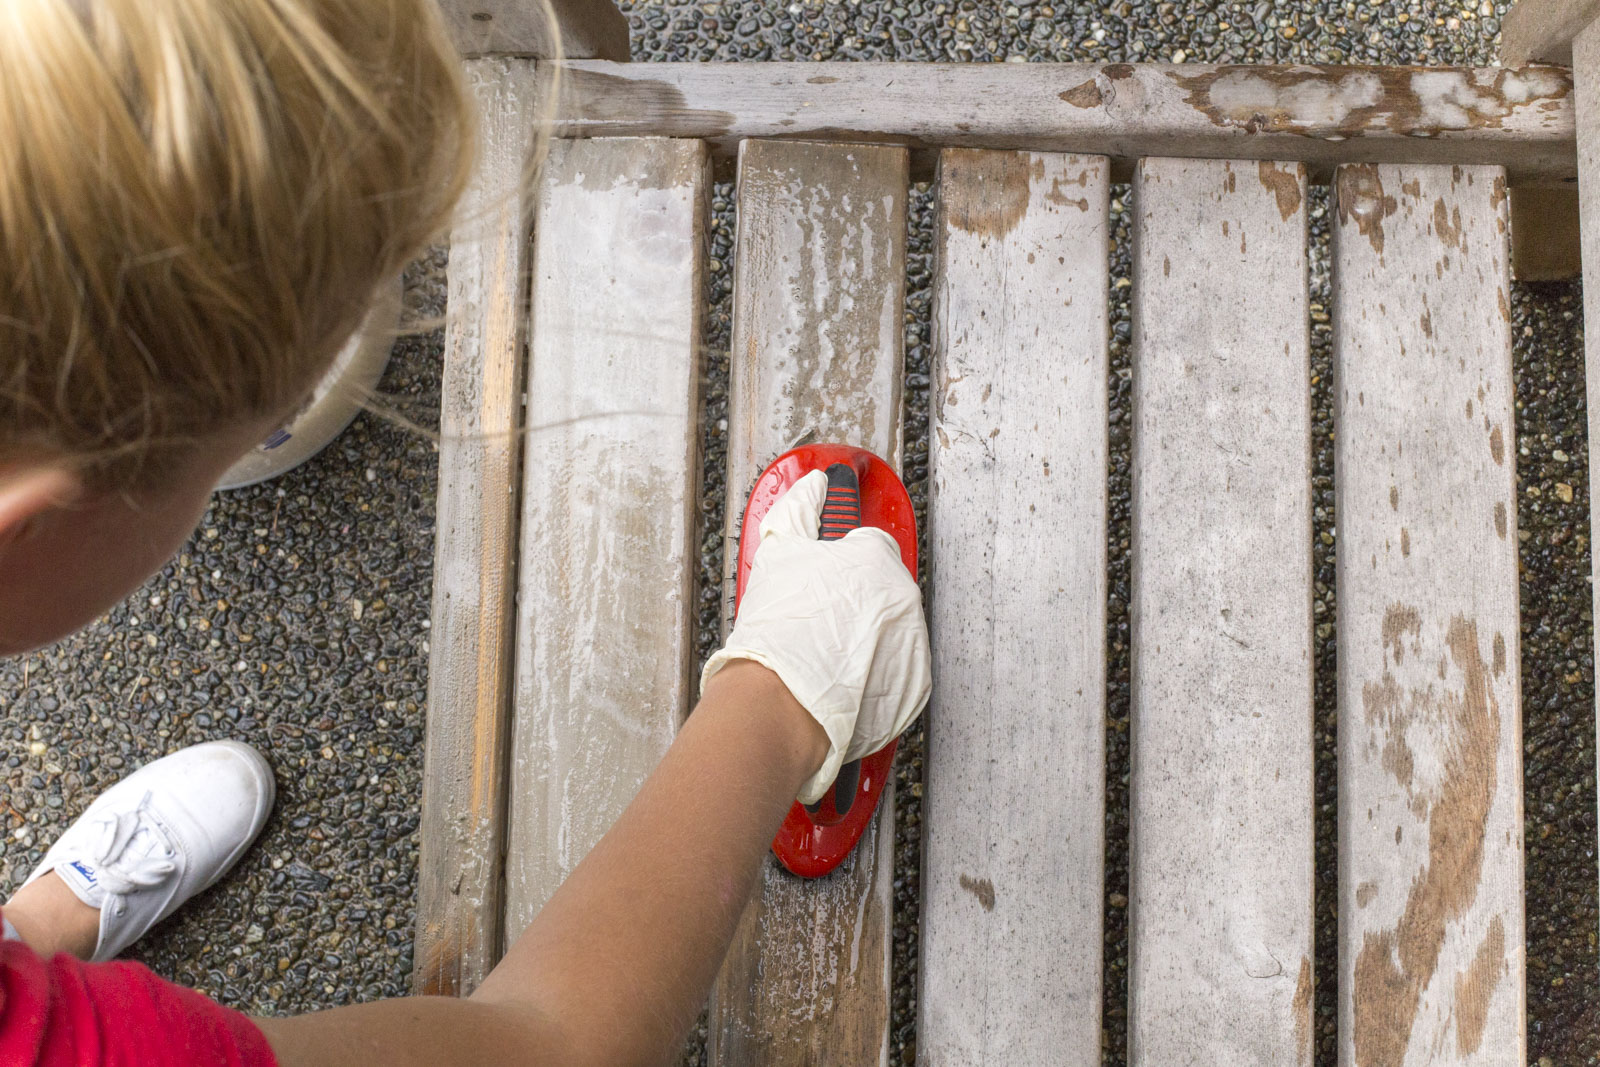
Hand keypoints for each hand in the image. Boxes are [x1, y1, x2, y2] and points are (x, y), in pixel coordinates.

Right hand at [701, 469, 931, 804]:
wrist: (781, 703)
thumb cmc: (778, 630)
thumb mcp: (778, 553)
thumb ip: (800, 509)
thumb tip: (814, 484)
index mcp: (876, 557)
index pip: (869, 545)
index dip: (841, 562)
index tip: (825, 577)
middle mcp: (904, 597)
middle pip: (881, 590)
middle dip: (852, 601)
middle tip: (815, 619)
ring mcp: (913, 643)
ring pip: (889, 631)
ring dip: (865, 638)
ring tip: (823, 653)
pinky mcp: (914, 686)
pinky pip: (896, 672)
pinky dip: (873, 675)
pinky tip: (839, 677)